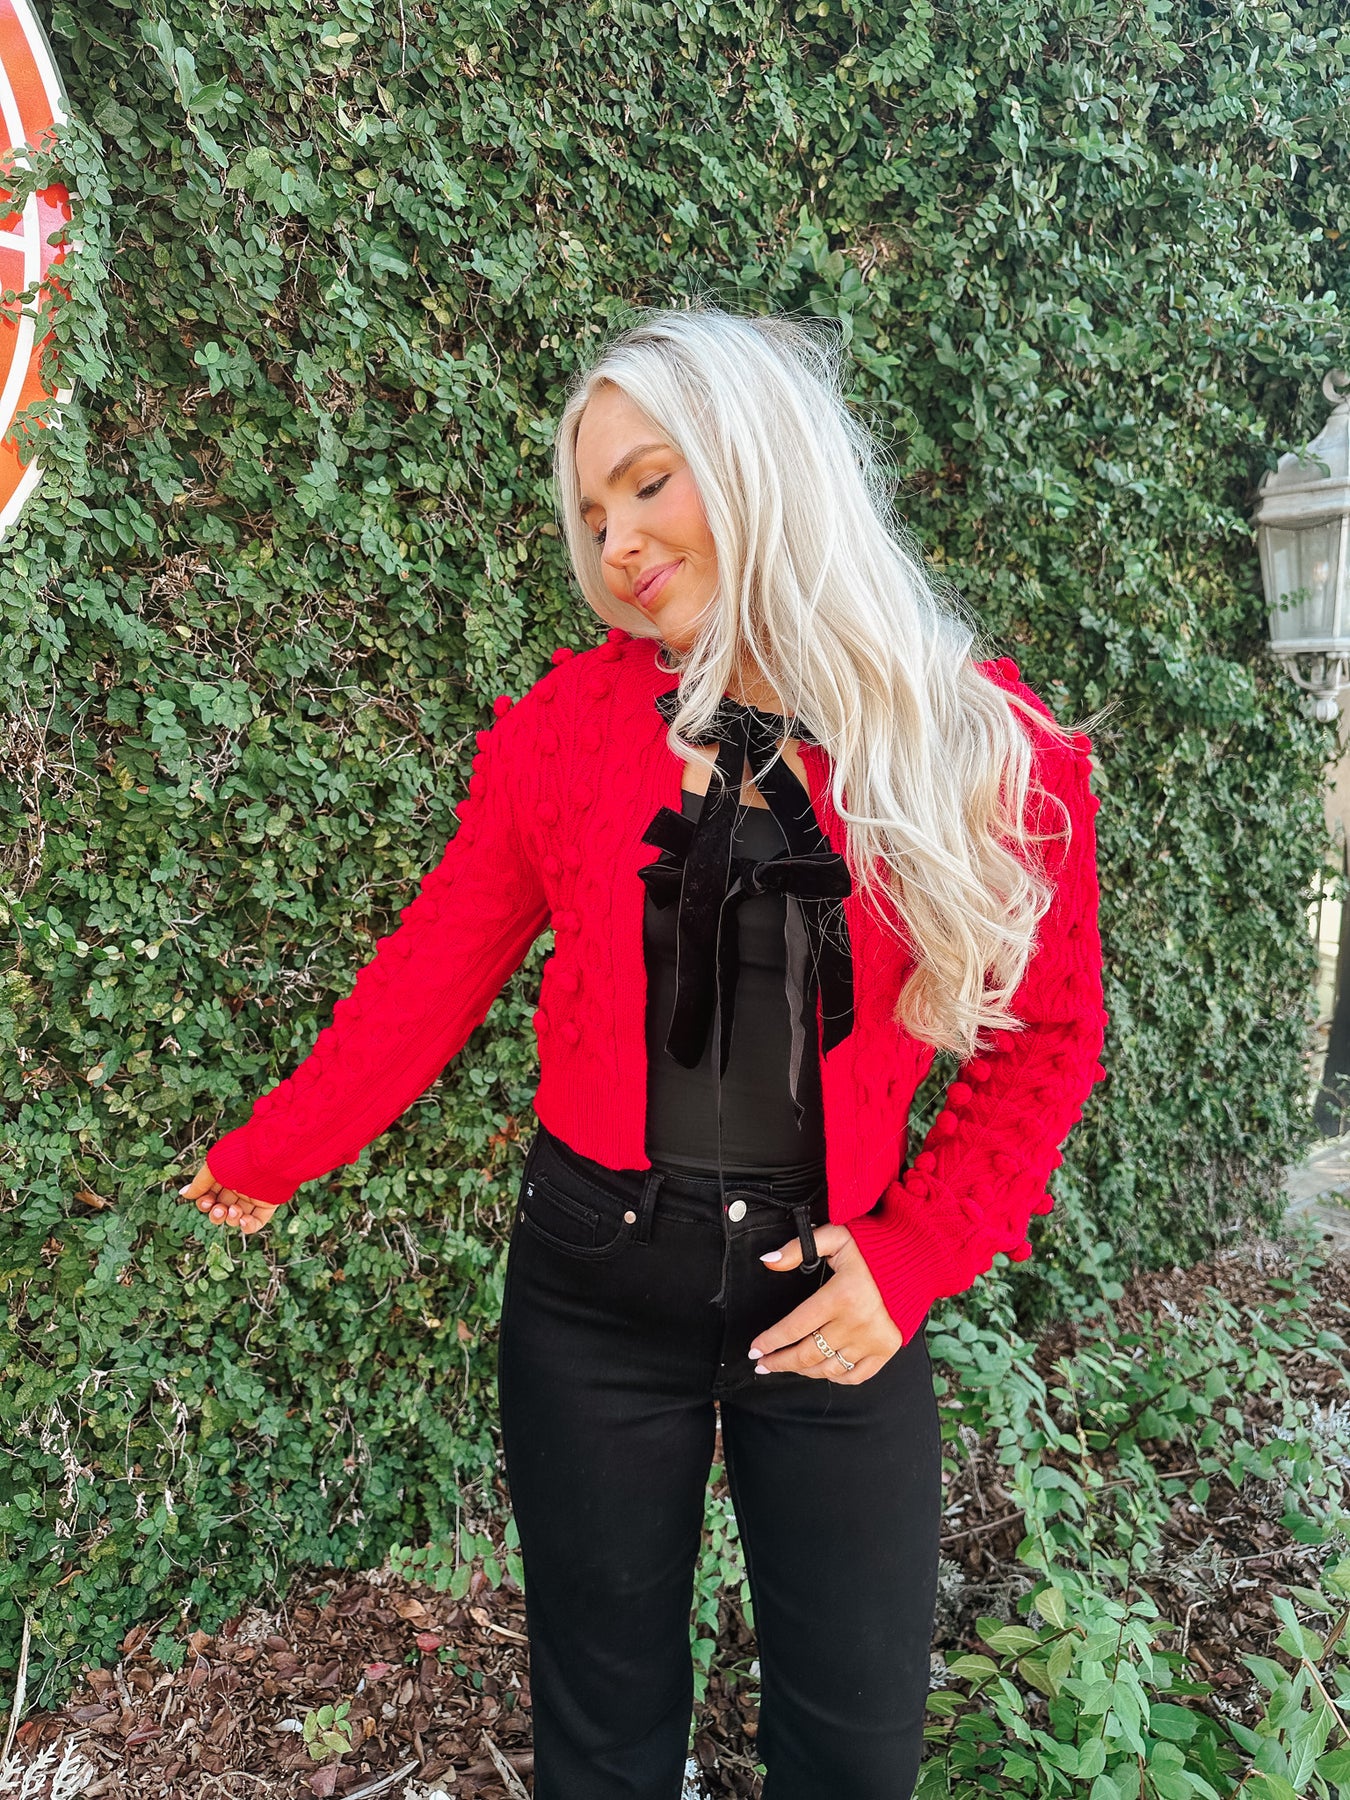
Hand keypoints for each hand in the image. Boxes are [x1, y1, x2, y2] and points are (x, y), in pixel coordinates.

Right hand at [177, 1159, 278, 1235]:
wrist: (270, 1155)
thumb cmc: (240, 1156)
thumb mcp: (213, 1168)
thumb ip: (199, 1183)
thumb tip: (184, 1194)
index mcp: (225, 1176)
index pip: (210, 1196)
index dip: (205, 1203)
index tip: (206, 1201)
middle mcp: (238, 1187)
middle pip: (222, 1209)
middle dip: (216, 1214)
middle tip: (219, 1209)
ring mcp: (253, 1197)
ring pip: (236, 1217)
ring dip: (231, 1219)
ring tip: (234, 1210)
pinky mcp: (267, 1204)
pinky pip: (256, 1222)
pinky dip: (247, 1227)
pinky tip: (243, 1220)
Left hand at [749, 1223, 903, 1383]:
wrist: (919, 1257)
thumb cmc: (874, 1246)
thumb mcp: (835, 1237)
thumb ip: (798, 1248)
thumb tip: (768, 1261)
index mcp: (840, 1296)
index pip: (795, 1326)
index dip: (771, 1341)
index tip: (754, 1350)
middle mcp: (856, 1323)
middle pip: (807, 1354)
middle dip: (779, 1362)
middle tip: (762, 1364)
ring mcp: (873, 1340)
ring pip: (827, 1368)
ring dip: (802, 1370)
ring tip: (787, 1365)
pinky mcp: (887, 1349)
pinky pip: (855, 1376)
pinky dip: (834, 1377)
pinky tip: (820, 1371)